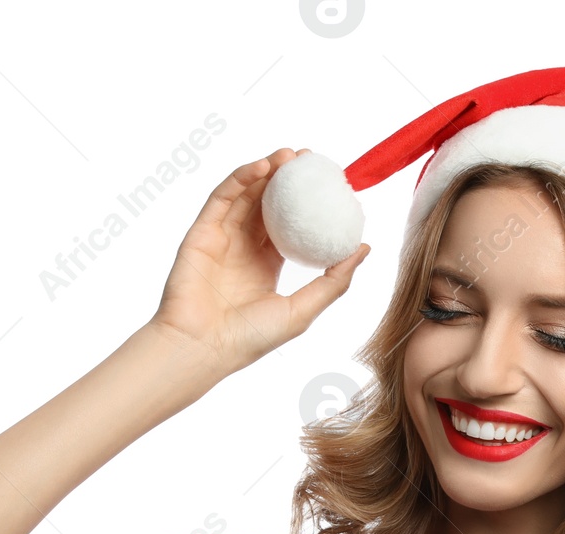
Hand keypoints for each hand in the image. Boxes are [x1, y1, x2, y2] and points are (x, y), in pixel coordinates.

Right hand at [147, 148, 369, 376]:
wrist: (203, 347)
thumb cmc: (251, 338)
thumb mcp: (303, 309)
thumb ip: (334, 280)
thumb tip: (364, 248)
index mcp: (267, 266)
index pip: (290, 226)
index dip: (309, 204)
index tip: (331, 186)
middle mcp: (244, 249)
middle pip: (268, 204)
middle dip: (289, 179)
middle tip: (311, 160)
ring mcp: (221, 238)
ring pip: (246, 195)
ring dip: (267, 170)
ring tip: (290, 155)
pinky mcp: (201, 232)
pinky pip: (223, 198)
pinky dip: (241, 178)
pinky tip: (263, 167)